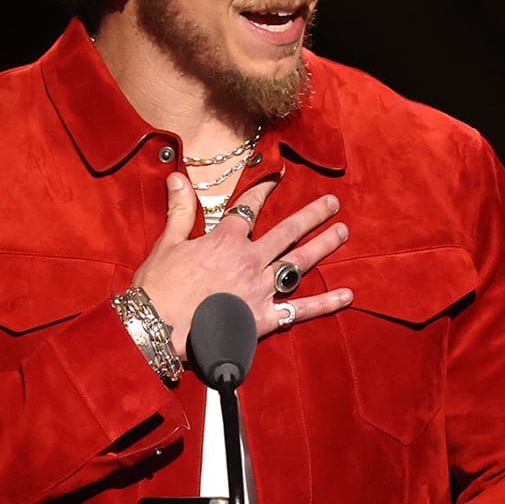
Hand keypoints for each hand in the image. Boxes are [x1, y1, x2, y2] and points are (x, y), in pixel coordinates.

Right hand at [134, 173, 351, 348]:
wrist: (156, 329)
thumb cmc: (157, 289)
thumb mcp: (166, 244)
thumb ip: (180, 211)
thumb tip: (178, 177)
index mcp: (225, 241)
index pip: (249, 208)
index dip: (264, 189)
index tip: (280, 174)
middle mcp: (249, 260)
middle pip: (287, 233)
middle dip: (312, 215)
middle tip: (333, 203)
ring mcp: (260, 289)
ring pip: (300, 263)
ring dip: (324, 246)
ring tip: (343, 233)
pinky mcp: (263, 318)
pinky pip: (300, 310)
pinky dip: (325, 303)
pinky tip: (347, 295)